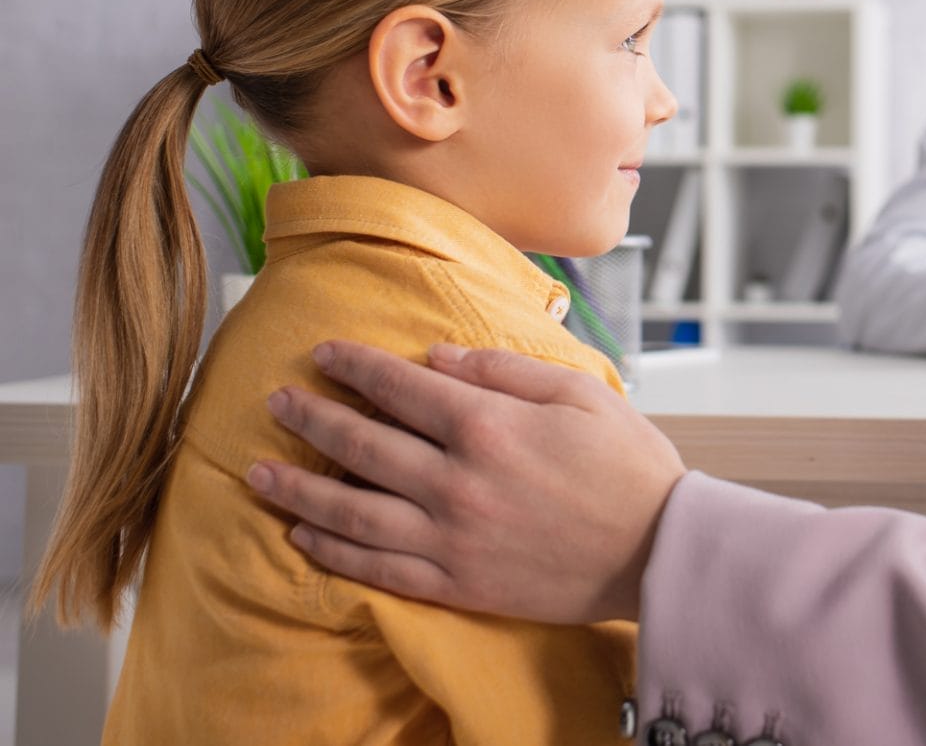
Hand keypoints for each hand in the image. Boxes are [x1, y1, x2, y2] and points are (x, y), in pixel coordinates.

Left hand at [245, 340, 685, 624]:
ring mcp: (450, 536)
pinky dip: (333, 551)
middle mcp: (456, 480)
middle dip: (311, 419)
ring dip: (300, 487)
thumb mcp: (580, 392)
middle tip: (276, 403)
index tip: (322, 353)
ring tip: (258, 473)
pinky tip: (303, 535)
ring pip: (352, 510)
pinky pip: (377, 567)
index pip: (399, 387)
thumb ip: (504, 370)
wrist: (658, 549)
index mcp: (487, 425)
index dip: (355, 367)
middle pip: (362, 444)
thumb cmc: (629, 464)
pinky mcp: (456, 582)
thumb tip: (437, 358)